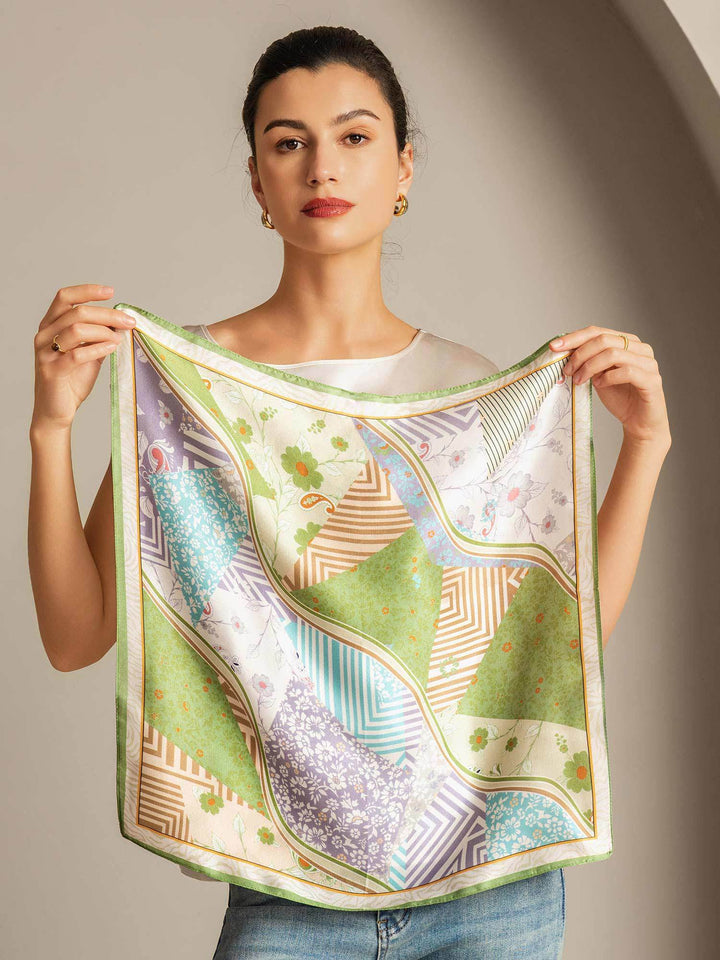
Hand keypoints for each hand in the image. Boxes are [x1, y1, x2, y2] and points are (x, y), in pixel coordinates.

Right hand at [31, 283, 136, 432]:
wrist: (57, 410)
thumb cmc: (72, 381)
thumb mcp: (89, 353)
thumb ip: (100, 337)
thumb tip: (122, 322)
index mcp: (50, 325)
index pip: (65, 297)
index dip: (87, 291)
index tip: (111, 291)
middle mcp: (44, 335)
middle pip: (77, 312)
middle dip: (107, 315)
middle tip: (129, 322)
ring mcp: (45, 352)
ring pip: (76, 330)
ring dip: (103, 332)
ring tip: (119, 339)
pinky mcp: (52, 371)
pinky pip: (77, 354)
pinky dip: (98, 348)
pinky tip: (112, 348)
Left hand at [550, 326, 670, 446]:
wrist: (639, 422)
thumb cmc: (620, 397)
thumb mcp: (598, 375)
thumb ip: (588, 362)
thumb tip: (562, 352)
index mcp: (627, 342)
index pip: (597, 331)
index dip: (574, 337)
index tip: (554, 346)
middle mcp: (640, 348)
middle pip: (603, 340)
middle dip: (580, 354)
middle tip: (567, 371)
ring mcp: (648, 363)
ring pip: (613, 354)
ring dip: (590, 367)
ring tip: (579, 381)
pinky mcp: (652, 379)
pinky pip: (627, 372)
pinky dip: (608, 378)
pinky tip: (599, 385)